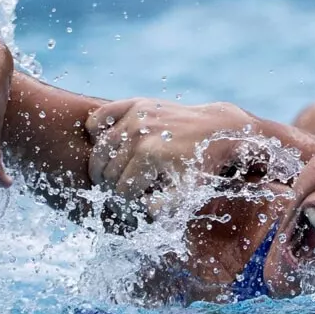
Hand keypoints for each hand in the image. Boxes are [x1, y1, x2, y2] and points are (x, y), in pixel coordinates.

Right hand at [86, 98, 260, 203]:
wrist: (218, 129)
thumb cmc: (202, 164)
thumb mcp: (189, 191)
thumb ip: (164, 206)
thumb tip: (142, 209)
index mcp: (150, 155)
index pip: (121, 189)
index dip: (125, 203)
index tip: (132, 205)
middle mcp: (140, 132)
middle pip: (108, 171)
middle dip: (111, 187)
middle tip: (120, 192)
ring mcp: (137, 115)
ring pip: (100, 149)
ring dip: (101, 166)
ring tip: (109, 175)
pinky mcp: (137, 103)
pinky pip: (101, 117)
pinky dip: (96, 131)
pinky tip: (106, 144)